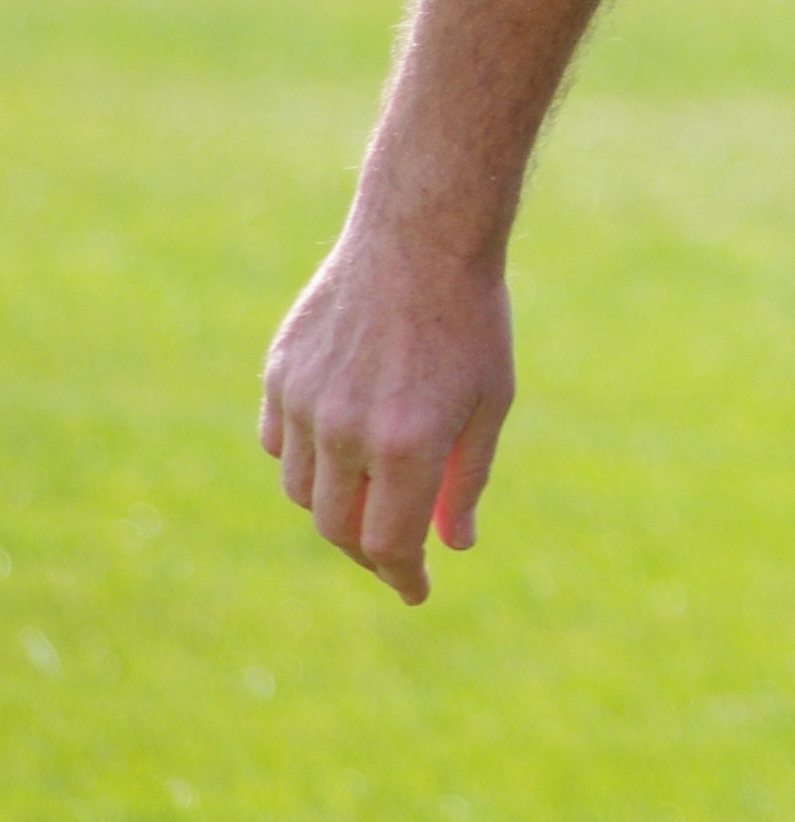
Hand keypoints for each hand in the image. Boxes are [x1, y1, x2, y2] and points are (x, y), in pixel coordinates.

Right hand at [260, 228, 514, 605]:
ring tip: (372, 487)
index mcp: (407, 443)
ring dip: (335, 504)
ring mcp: (305, 400)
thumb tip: (452, 544)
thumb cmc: (470, 317)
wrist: (422, 231)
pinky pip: (279, 442)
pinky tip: (337, 444)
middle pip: (339, 528)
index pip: (389, 545)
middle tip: (397, 548)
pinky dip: (304, 458)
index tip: (417, 590)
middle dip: (370, 549)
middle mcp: (346, 429)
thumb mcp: (490, 400)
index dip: (403, 576)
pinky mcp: (280, 372)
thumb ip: (467, 479)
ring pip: (302, 490)